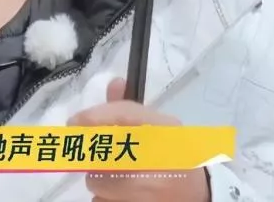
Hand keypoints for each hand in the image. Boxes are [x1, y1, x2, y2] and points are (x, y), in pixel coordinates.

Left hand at [68, 78, 209, 201]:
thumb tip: (115, 83)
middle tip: (102, 160)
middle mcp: (163, 158)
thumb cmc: (174, 158)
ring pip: (99, 182)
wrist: (200, 195)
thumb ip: (131, 110)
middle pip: (105, 153)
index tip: (73, 122)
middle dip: (95, 158)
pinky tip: (123, 196)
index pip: (126, 114)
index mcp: (168, 130)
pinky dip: (105, 200)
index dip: (96, 116)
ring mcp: (155, 190)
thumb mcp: (160, 130)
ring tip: (118, 180)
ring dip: (99, 182)